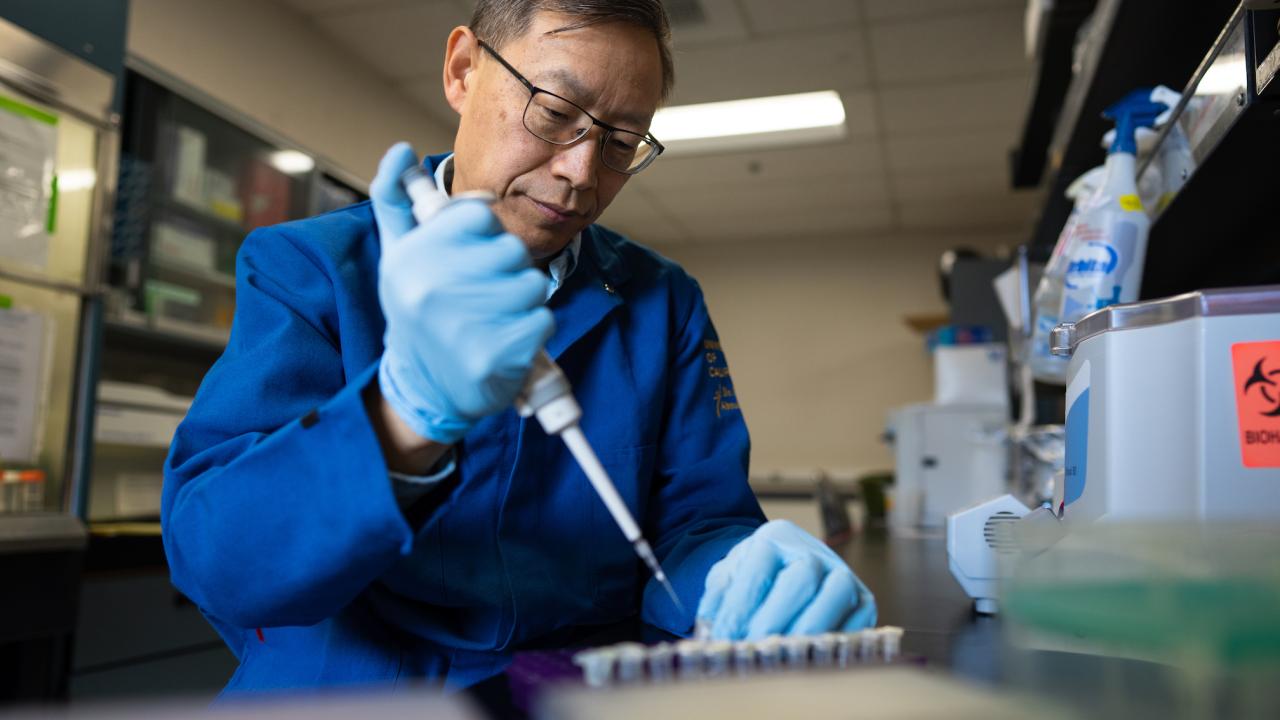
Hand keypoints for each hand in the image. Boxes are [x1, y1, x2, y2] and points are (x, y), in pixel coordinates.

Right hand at [371, 143, 553, 443]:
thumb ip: (394, 199)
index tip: (473, 255)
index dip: (486, 234)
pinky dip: (533, 331)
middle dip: (507, 269)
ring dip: (523, 301)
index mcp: (411, 257)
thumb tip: (399, 149)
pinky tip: (505, 341)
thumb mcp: (397, 253)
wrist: (424, 388)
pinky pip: (543, 320)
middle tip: (484, 293)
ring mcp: (464, 326)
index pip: (482, 214)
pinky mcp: (495, 357)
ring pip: (532, 284)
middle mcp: (432, 289)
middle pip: (512, 249)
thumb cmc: (417, 311)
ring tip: (494, 318)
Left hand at [695, 520, 875, 639]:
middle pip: (801, 579)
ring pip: (837, 595)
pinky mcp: (863, 599)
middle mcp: (814, 550)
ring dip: (809, 629)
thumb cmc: (755, 575)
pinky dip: (838, 640)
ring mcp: (843, 573)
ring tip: (784, 656)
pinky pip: (860, 619)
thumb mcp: (728, 575)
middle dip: (775, 619)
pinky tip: (813, 658)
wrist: (787, 569)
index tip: (725, 635)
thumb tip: (710, 629)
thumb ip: (717, 596)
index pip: (758, 569)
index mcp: (776, 537)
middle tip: (753, 648)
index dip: (741, 606)